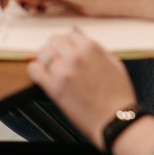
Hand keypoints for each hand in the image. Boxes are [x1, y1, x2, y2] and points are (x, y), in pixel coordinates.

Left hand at [28, 29, 136, 148]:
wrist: (114, 120)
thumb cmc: (118, 95)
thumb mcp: (114, 63)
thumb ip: (97, 50)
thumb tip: (82, 40)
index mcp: (91, 48)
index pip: (70, 34)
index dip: (68, 42)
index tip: (66, 49)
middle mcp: (76, 56)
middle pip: (54, 40)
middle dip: (55, 48)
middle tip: (56, 56)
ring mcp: (64, 72)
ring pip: (42, 53)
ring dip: (44, 58)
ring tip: (48, 65)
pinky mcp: (54, 88)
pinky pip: (35, 70)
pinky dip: (35, 70)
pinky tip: (40, 74)